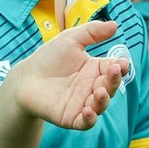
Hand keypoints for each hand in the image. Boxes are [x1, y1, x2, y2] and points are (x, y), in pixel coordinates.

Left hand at [5, 19, 128, 129]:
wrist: (26, 77)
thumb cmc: (49, 57)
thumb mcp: (71, 39)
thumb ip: (92, 32)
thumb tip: (115, 25)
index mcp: (95, 70)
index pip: (114, 69)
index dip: (120, 67)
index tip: (122, 63)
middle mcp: (93, 87)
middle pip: (110, 87)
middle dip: (114, 81)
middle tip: (114, 71)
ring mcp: (83, 104)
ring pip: (101, 105)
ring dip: (104, 100)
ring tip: (100, 91)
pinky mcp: (71, 117)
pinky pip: (85, 122)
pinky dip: (90, 119)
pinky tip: (88, 111)